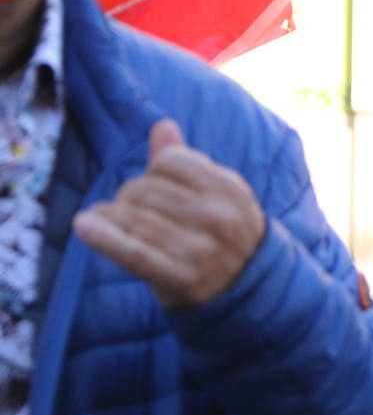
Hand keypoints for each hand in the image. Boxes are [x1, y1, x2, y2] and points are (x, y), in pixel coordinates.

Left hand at [73, 119, 265, 309]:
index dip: (154, 170)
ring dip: (114, 217)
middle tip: (132, 210)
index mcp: (230, 189)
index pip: (169, 161)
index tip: (156, 185)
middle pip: (146, 189)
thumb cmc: (223, 232)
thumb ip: (188, 161)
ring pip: (133, 217)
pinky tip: (85, 225)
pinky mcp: (180, 278)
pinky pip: (132, 251)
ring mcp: (200, 249)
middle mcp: (218, 217)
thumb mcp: (217, 193)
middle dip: (129, 195)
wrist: (246, 288)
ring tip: (112, 222)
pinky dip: (104, 237)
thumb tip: (162, 126)